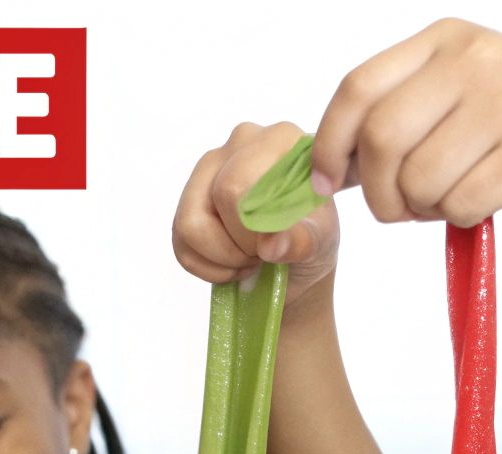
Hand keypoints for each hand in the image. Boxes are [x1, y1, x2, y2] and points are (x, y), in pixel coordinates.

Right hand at [173, 121, 341, 308]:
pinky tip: (232, 260)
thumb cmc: (312, 238)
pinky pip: (180, 241)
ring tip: (249, 257)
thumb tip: (271, 244)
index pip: (245, 181)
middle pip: (221, 195)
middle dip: (241, 242)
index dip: (253, 227)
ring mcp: (210, 165)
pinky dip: (207, 266)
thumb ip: (303, 241)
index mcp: (281, 138)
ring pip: (190, 224)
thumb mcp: (322, 242)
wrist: (295, 256)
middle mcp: (242, 140)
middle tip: (265, 252)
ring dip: (222, 258)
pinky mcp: (188, 194)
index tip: (276, 242)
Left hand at [311, 18, 501, 225]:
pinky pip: (464, 201)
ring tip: (447, 201)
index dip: (331, 143)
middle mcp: (474, 60)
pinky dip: (460, 216)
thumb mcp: (462, 90)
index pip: (358, 88)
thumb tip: (328, 167)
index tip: (328, 181)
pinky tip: (479, 202)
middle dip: (378, 193)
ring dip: (423, 209)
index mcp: (445, 40)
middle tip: (398, 209)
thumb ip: (400, 116)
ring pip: (421, 179)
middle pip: (381, 138)